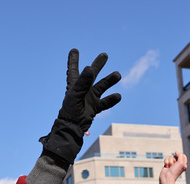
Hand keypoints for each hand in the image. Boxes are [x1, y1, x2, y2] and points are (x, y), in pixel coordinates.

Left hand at [40, 49, 121, 165]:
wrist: (72, 127)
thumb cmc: (70, 110)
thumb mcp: (75, 93)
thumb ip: (83, 81)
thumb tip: (90, 68)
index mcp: (74, 84)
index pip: (73, 69)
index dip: (73, 60)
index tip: (74, 50)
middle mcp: (83, 90)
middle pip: (92, 74)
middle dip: (98, 65)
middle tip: (104, 55)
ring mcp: (90, 98)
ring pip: (102, 86)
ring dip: (110, 80)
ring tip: (118, 74)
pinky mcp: (95, 107)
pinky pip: (105, 102)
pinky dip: (112, 100)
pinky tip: (118, 96)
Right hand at [158, 153, 186, 183]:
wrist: (167, 177)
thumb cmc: (175, 171)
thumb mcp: (181, 163)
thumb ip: (180, 155)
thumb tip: (176, 152)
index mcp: (183, 164)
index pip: (183, 155)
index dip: (180, 155)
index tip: (178, 158)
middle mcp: (178, 164)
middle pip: (176, 155)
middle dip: (174, 159)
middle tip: (174, 165)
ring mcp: (172, 164)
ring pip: (170, 157)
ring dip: (170, 161)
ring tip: (170, 167)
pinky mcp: (167, 164)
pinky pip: (166, 158)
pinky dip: (166, 162)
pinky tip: (167, 167)